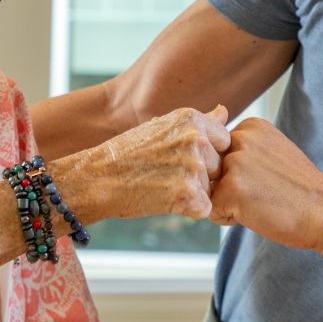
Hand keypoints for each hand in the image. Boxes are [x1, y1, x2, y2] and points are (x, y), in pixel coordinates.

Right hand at [65, 105, 229, 221]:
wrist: (97, 178)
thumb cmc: (128, 153)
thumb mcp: (163, 126)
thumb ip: (200, 121)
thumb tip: (225, 111)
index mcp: (192, 119)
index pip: (224, 141)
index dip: (208, 154)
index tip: (183, 158)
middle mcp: (196, 139)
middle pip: (220, 166)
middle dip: (202, 175)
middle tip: (168, 174)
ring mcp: (193, 167)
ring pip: (212, 188)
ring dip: (193, 193)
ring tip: (162, 185)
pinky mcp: (188, 194)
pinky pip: (204, 208)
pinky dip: (187, 210)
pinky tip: (164, 199)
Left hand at [209, 117, 322, 249]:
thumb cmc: (299, 188)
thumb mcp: (272, 153)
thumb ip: (244, 146)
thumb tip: (217, 122)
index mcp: (250, 126)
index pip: (221, 154)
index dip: (240, 174)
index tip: (269, 177)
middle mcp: (239, 138)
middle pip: (212, 172)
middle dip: (232, 187)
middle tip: (267, 191)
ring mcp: (234, 162)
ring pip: (210, 190)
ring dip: (231, 203)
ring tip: (262, 201)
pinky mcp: (230, 188)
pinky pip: (213, 211)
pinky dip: (231, 219)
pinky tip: (258, 213)